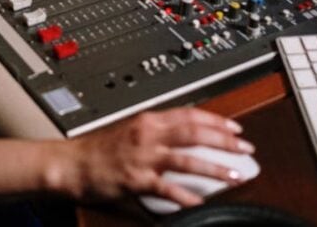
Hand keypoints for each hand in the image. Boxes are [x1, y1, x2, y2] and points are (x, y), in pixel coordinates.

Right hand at [54, 108, 253, 207]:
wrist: (70, 163)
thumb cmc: (97, 149)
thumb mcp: (130, 129)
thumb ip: (157, 129)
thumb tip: (184, 132)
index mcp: (148, 119)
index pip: (190, 114)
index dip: (216, 120)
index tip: (236, 127)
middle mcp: (148, 134)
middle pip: (194, 133)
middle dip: (224, 141)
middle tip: (245, 148)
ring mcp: (143, 157)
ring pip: (187, 159)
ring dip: (214, 168)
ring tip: (234, 175)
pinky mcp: (136, 180)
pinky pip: (166, 188)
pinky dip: (184, 196)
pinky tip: (199, 202)